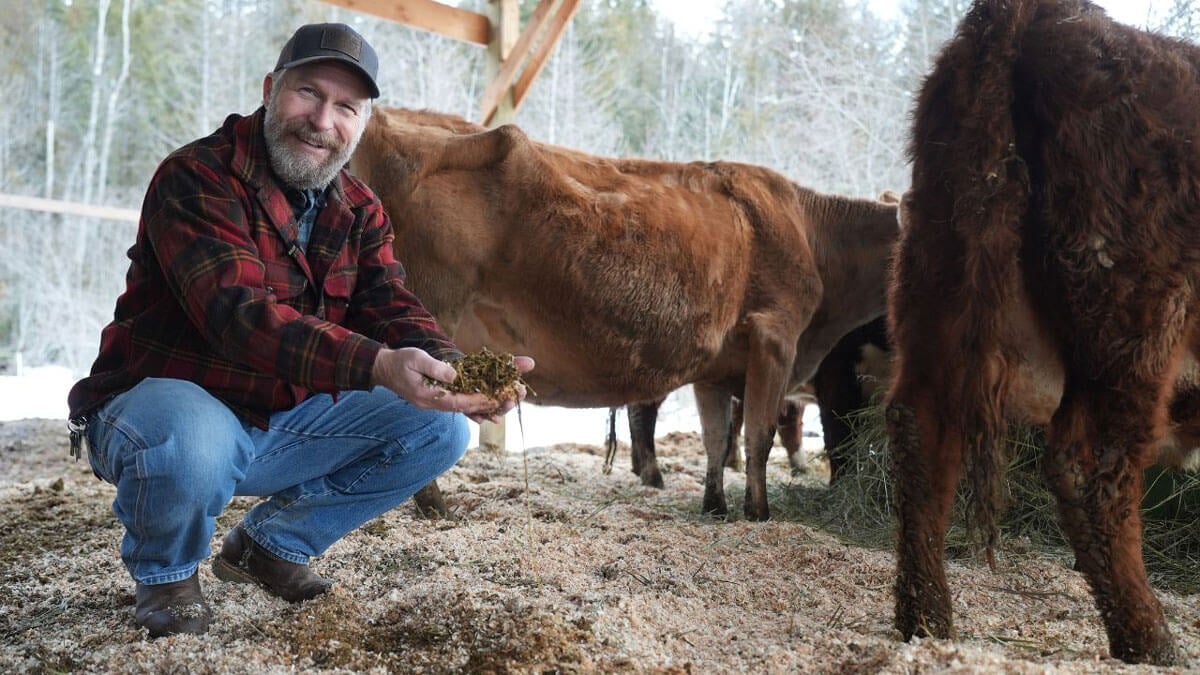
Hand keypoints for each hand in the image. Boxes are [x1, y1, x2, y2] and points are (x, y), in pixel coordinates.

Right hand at [371, 348, 534, 423]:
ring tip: (507, 404)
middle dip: (489, 404)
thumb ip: (434, 367)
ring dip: (486, 407)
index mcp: (429, 396)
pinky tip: (490, 410)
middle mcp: (435, 404)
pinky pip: (460, 406)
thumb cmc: (399, 361)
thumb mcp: (415, 358)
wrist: (383, 369)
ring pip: (465, 408)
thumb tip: (454, 374)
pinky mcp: (438, 399)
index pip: (459, 401)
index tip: (498, 397)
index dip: (479, 400)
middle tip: (511, 399)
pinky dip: (475, 408)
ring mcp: (436, 404)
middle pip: (466, 408)